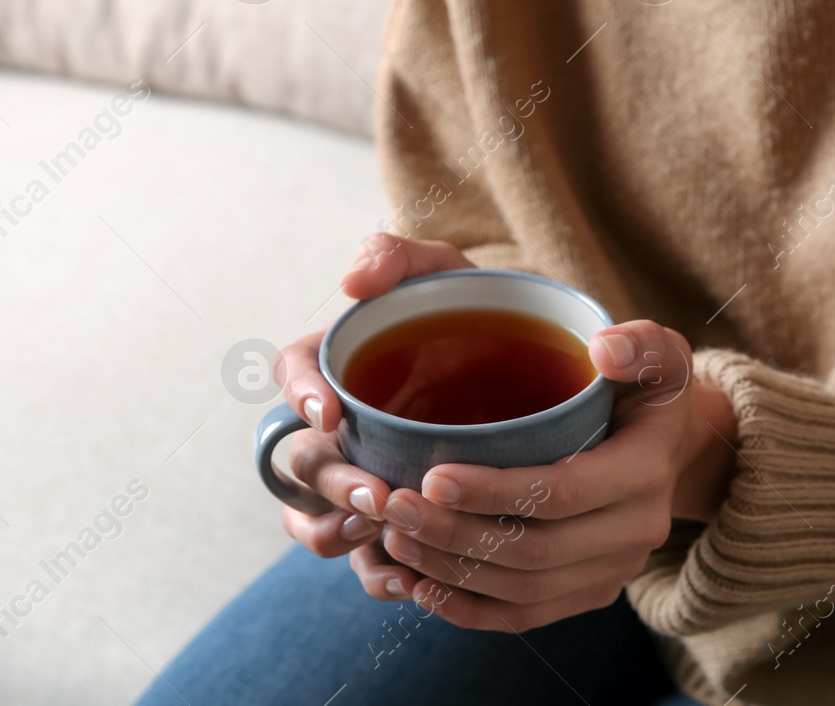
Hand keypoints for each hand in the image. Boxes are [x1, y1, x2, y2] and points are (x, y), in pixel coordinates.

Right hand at [273, 235, 475, 579]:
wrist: (540, 367)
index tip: (330, 412)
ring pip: (319, 521)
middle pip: (303, 462)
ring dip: (338, 533)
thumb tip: (350, 279)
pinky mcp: (395, 523)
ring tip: (381, 535)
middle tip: (376, 494)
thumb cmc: (478, 311)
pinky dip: (378, 574)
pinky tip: (410, 579)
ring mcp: (363, 478)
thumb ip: (396, 255)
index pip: (294, 372)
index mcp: (340, 364)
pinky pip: (364, 562)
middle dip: (331, 482)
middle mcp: (341, 429)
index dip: (300, 394)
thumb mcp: (442, 269)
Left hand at [352, 320, 738, 630]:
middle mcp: (636, 532)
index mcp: (645, 471)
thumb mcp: (658, 353)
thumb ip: (639, 343)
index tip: (433, 477)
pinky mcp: (591, 592)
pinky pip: (528, 616)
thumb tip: (603, 350)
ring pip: (524, 590)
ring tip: (395, 538)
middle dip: (456, 535)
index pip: (562, 493)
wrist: (668, 444)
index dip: (494, 492)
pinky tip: (422, 588)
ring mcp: (615, 570)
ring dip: (453, 571)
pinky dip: (470, 610)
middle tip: (394, 507)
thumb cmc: (644, 387)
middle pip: (535, 551)